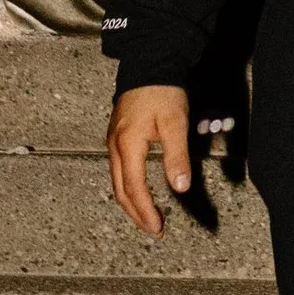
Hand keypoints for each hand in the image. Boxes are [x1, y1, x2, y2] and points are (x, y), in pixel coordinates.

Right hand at [109, 83, 193, 233]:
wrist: (149, 64)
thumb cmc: (162, 92)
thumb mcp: (175, 123)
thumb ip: (176, 155)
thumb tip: (180, 187)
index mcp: (127, 146)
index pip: (134, 188)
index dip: (145, 211)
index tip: (157, 228)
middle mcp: (115, 148)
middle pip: (120, 191)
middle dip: (136, 214)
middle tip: (154, 230)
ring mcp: (113, 143)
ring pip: (117, 183)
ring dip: (132, 203)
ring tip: (148, 218)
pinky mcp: (116, 138)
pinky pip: (118, 171)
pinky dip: (128, 188)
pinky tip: (139, 192)